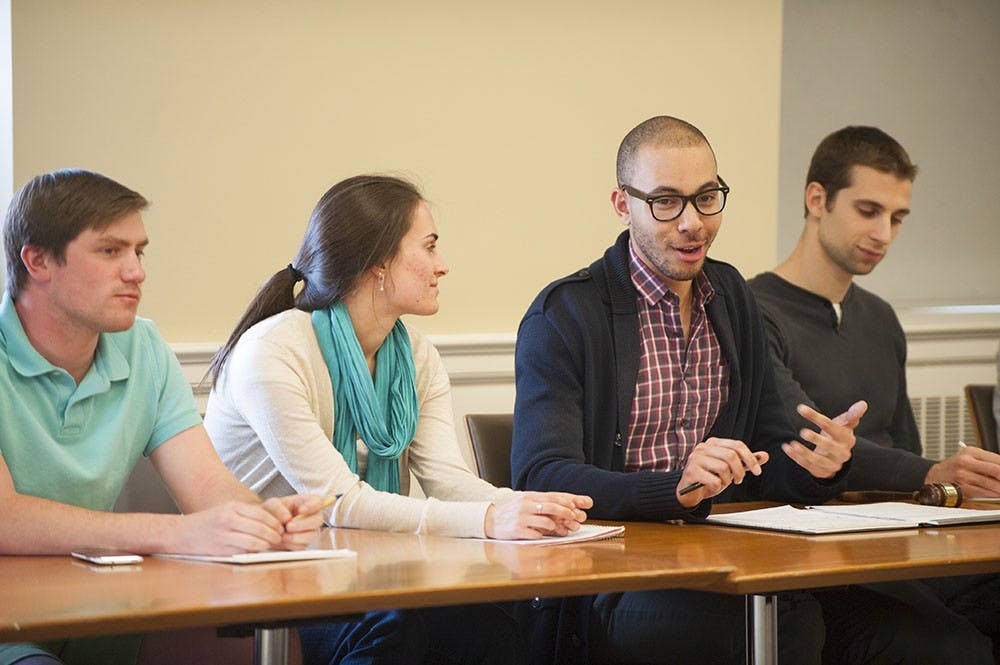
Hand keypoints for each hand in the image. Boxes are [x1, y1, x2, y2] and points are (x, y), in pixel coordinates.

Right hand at [172, 500, 287, 555]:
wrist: (182, 534)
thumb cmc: (208, 522)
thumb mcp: (226, 510)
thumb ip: (246, 514)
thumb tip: (271, 522)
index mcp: (232, 508)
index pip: (261, 514)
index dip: (274, 522)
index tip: (281, 526)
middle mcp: (228, 520)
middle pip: (259, 528)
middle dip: (273, 534)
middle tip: (280, 537)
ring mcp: (224, 536)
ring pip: (253, 541)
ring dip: (266, 545)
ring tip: (271, 545)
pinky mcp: (220, 550)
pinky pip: (243, 551)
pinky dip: (254, 552)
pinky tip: (258, 551)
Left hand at [262, 495, 325, 549]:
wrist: (266, 528)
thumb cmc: (272, 513)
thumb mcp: (271, 505)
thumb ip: (277, 507)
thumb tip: (287, 517)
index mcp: (306, 503)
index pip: (318, 501)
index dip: (313, 505)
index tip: (301, 510)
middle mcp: (311, 517)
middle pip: (318, 520)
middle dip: (303, 524)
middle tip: (289, 526)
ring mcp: (309, 531)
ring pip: (312, 535)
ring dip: (298, 536)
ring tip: (284, 536)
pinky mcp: (304, 543)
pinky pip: (303, 546)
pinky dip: (293, 544)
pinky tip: (284, 541)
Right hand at [484, 492, 590, 539]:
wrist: (489, 520)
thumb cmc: (511, 511)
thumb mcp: (525, 502)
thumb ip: (541, 503)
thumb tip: (563, 506)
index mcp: (529, 496)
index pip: (552, 496)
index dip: (566, 501)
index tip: (577, 505)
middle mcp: (526, 505)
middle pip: (551, 506)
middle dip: (566, 512)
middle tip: (575, 517)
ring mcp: (521, 518)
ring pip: (545, 521)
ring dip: (556, 526)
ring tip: (560, 529)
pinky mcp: (517, 530)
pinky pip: (535, 534)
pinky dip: (542, 535)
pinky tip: (543, 536)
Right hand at [676, 438, 767, 506]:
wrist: (689, 492)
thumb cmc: (709, 478)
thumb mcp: (730, 469)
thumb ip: (745, 462)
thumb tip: (764, 455)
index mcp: (713, 443)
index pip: (737, 445)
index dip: (750, 458)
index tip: (758, 471)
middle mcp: (703, 448)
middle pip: (731, 455)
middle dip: (740, 471)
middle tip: (738, 480)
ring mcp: (695, 459)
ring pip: (723, 468)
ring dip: (726, 480)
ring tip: (721, 483)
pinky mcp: (691, 472)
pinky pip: (714, 481)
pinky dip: (716, 488)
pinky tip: (711, 487)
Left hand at [782, 401, 866, 478]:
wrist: (836, 457)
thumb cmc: (838, 435)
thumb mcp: (844, 425)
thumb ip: (852, 415)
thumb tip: (863, 404)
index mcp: (847, 439)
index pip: (833, 427)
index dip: (817, 418)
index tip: (800, 408)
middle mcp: (842, 453)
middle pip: (830, 446)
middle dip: (817, 439)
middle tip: (803, 432)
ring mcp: (832, 464)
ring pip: (818, 460)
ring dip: (805, 452)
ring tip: (793, 444)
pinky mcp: (822, 472)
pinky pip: (808, 466)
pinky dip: (797, 458)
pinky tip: (787, 448)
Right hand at [925, 447, 999, 497]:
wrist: (933, 476)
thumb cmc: (955, 467)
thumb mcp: (970, 458)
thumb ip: (989, 462)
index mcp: (971, 452)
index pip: (998, 460)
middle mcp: (965, 462)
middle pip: (997, 471)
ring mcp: (962, 476)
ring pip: (993, 485)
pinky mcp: (961, 489)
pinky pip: (985, 495)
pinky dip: (995, 497)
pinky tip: (997, 496)